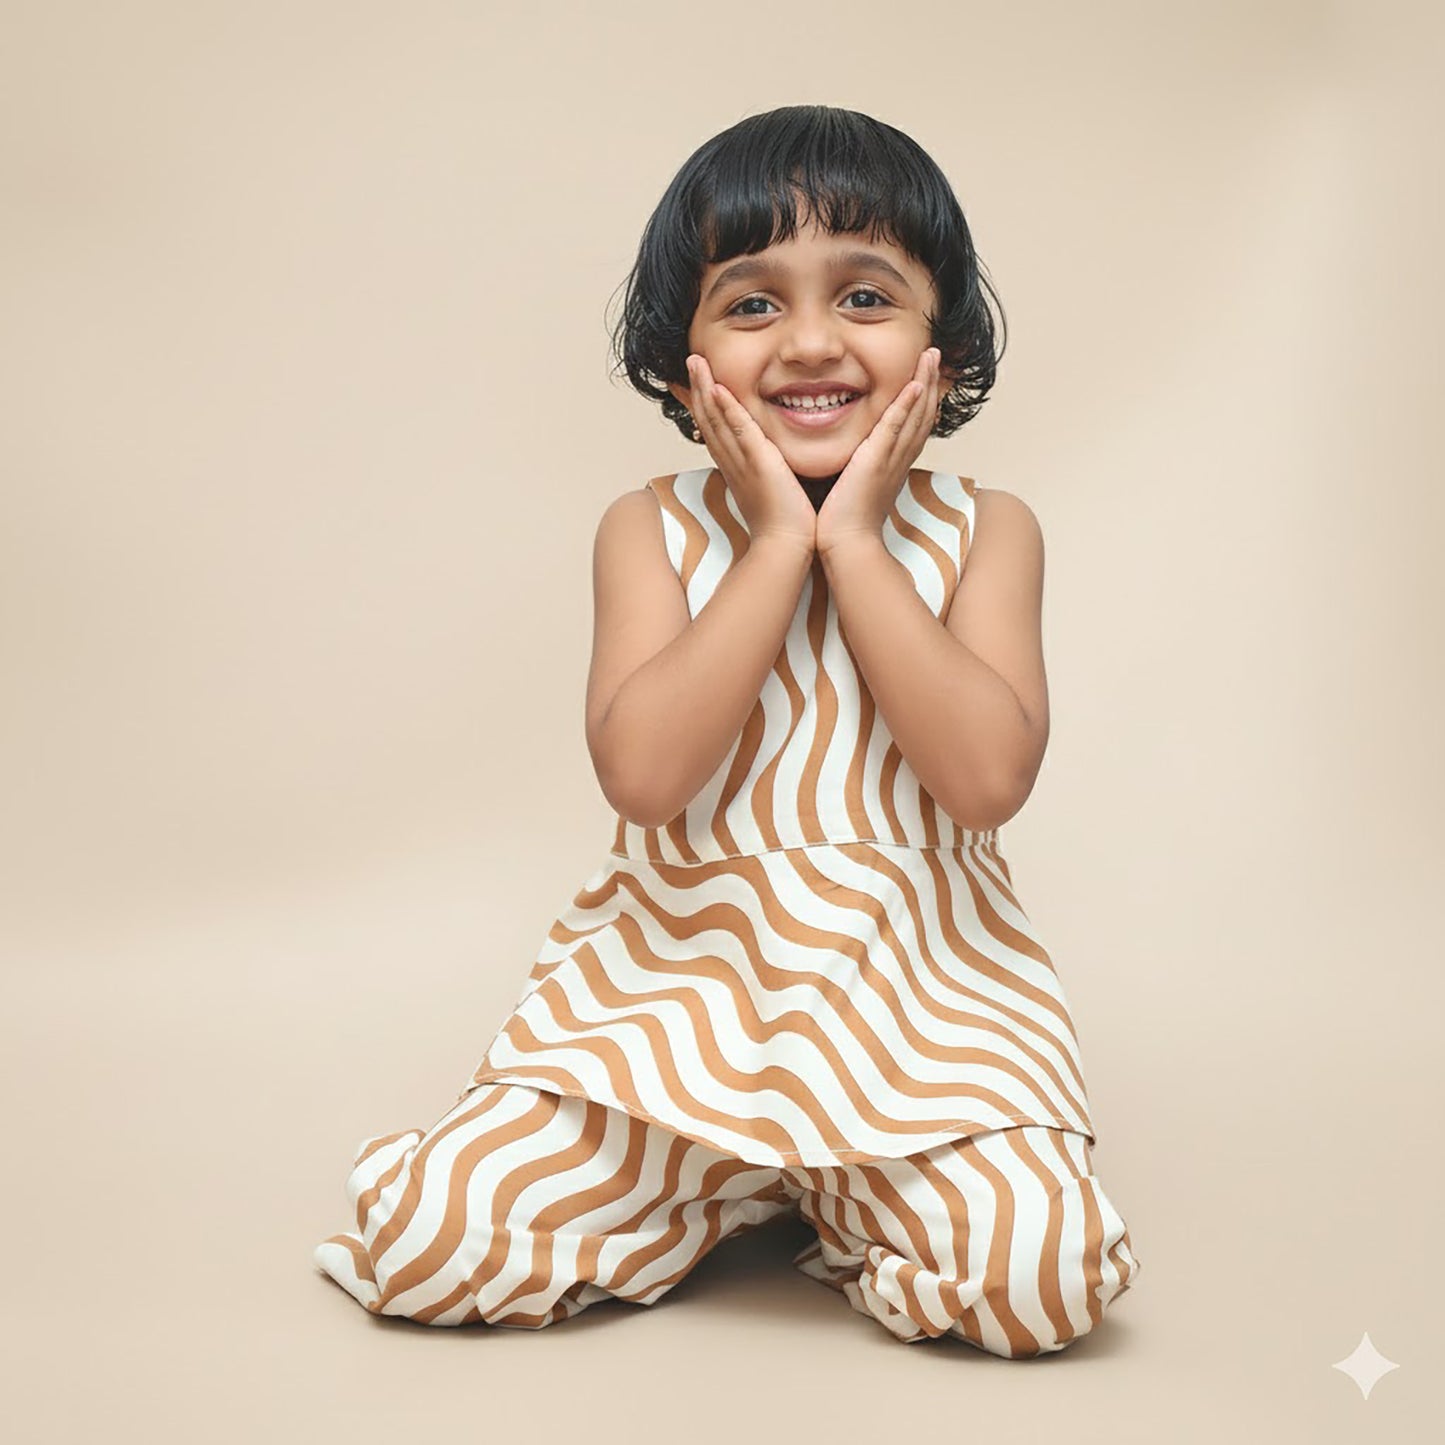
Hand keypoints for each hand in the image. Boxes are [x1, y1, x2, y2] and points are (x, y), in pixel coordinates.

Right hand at [684, 355, 818, 552]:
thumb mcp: (771, 490)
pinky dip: (726, 409)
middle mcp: (731, 462)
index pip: (713, 431)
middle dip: (696, 389)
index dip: (701, 406)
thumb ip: (770, 471)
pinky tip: (717, 388)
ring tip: (695, 361)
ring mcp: (741, 461)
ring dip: (704, 389)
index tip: (689, 385)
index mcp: (735, 468)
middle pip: (707, 420)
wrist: (787, 545)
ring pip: (716, 419)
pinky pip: (738, 430)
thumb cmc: (785, 525)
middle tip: (689, 361)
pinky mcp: (758, 462)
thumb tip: (775, 464)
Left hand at [815, 347, 943, 558]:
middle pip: (923, 414)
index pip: (913, 425)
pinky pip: (896, 428)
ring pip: (915, 415)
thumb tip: (851, 458)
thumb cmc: (845, 523)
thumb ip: (857, 467)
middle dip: (930, 382)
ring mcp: (891, 459)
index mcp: (894, 464)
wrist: (846, 544)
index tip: (925, 375)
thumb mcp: (856, 486)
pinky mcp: (876, 461)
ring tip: (929, 356)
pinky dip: (906, 405)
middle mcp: (899, 459)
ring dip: (924, 383)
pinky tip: (914, 385)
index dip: (923, 399)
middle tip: (934, 355)